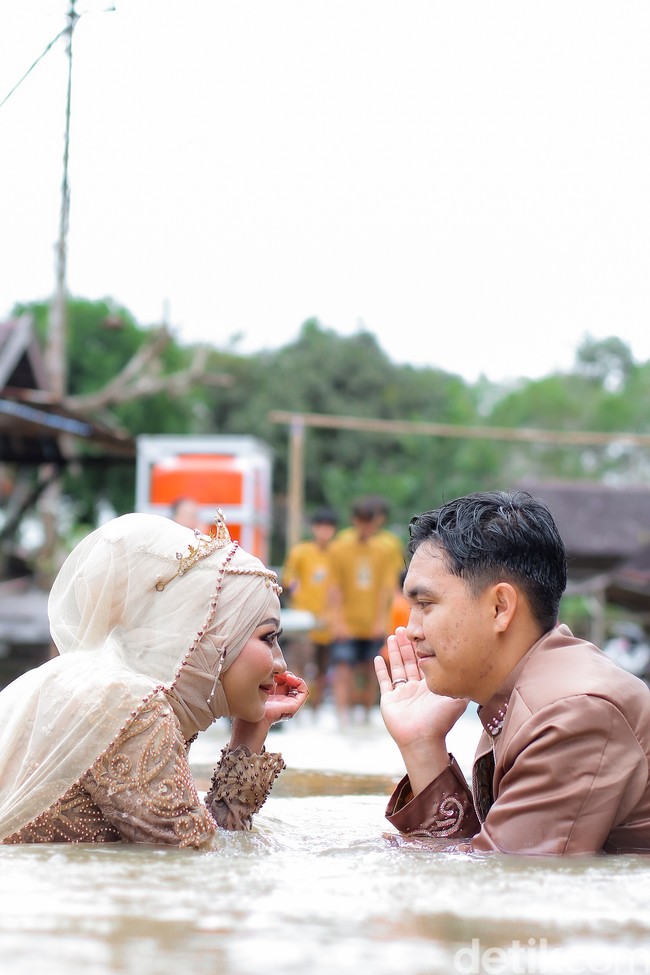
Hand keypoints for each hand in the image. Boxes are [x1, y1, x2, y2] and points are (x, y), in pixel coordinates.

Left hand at [229, 672, 308, 753]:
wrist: (249, 723)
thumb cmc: (246, 708)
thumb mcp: (252, 691)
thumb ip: (257, 683)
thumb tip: (262, 671)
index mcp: (273, 697)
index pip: (282, 682)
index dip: (279, 674)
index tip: (272, 671)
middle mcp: (282, 701)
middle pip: (291, 683)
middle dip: (286, 674)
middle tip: (278, 672)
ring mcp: (289, 704)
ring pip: (299, 687)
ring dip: (294, 677)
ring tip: (285, 674)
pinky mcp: (293, 707)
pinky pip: (304, 693)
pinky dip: (300, 683)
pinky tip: (289, 678)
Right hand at [374, 627, 467, 794]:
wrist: (424, 740)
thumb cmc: (441, 720)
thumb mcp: (457, 698)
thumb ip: (464, 683)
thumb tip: (480, 670)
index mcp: (430, 686)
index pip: (425, 662)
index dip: (422, 647)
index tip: (421, 632)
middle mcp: (416, 688)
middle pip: (410, 661)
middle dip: (407, 644)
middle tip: (404, 627)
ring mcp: (402, 694)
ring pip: (397, 668)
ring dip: (394, 652)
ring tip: (393, 636)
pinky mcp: (390, 700)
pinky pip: (384, 682)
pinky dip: (380, 670)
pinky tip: (378, 658)